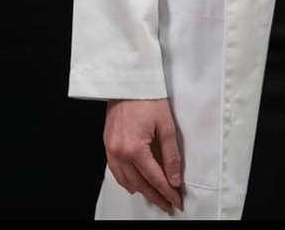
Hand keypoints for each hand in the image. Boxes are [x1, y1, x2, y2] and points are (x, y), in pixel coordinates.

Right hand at [104, 97, 183, 213]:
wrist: (127, 80)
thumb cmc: (147, 98)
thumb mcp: (166, 125)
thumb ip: (171, 155)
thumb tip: (174, 179)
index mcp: (135, 149)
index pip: (155, 178)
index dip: (167, 192)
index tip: (177, 201)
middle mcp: (120, 153)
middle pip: (140, 184)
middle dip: (155, 196)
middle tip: (168, 204)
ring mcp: (111, 149)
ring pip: (126, 180)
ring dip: (141, 190)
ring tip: (154, 196)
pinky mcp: (107, 143)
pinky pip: (115, 170)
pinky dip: (126, 180)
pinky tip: (133, 184)